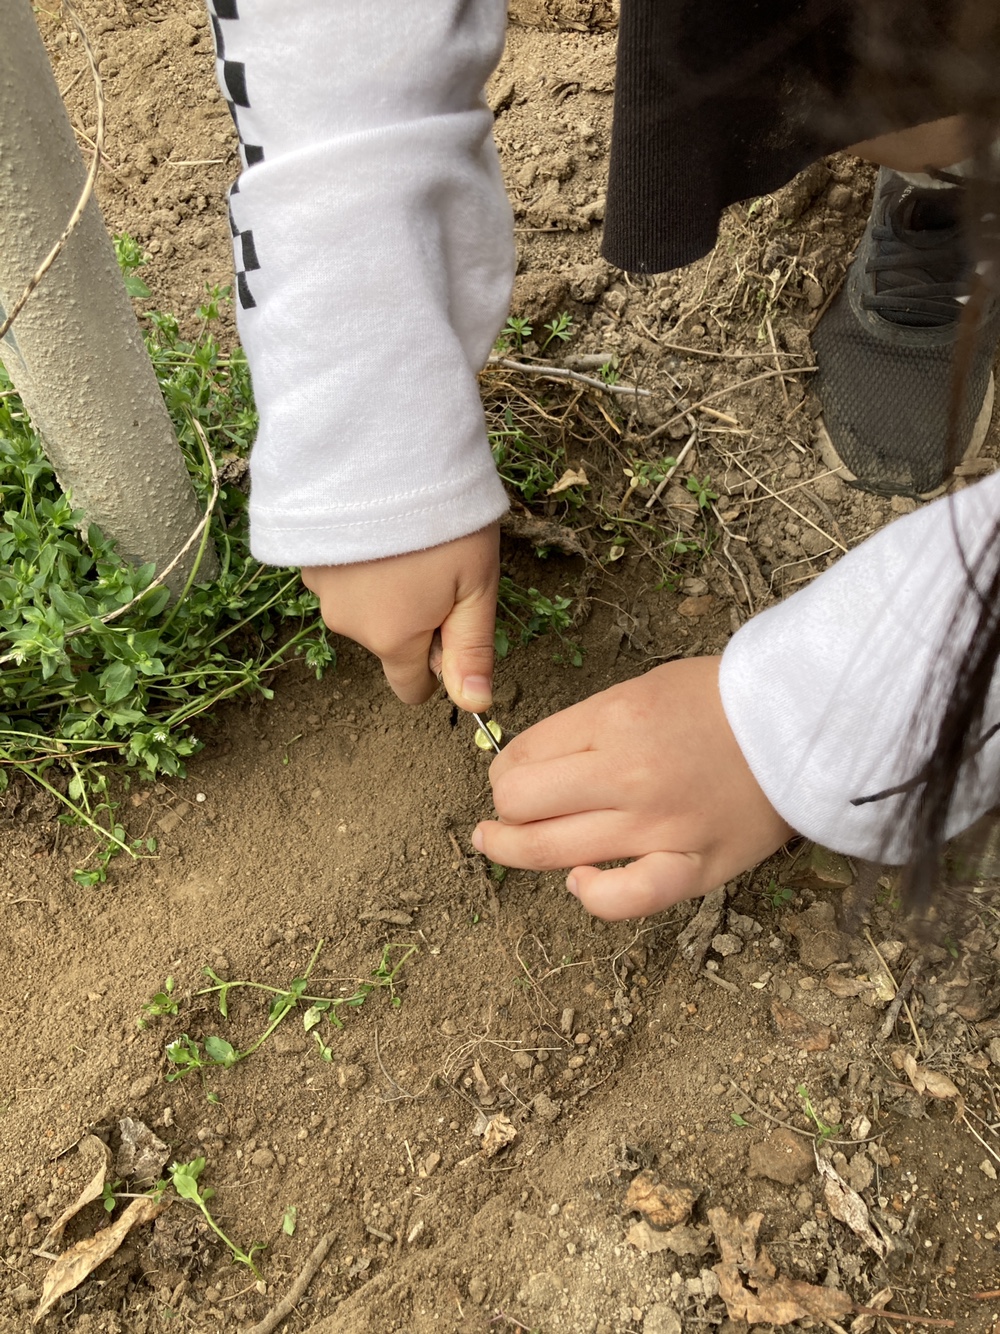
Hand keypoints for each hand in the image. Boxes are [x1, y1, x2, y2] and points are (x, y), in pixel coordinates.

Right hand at [301, 524, 498, 710]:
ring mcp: (319, 590)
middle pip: (388, 641)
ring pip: (362, 608)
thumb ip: (472, 650)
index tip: (452, 630)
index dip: (437, 670)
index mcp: (393, 639)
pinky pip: (340, 577)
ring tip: (404, 538)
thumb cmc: (440, 520)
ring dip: (384, 588)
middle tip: (437, 564)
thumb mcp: (476, 585)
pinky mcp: (304, 557)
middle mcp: (348, 625)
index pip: (410, 687)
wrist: (380, 450)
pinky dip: (359, 563)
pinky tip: (374, 526)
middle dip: (413, 618)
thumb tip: (475, 705)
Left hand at [472, 656, 792, 919]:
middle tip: (506, 810)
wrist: (806, 724)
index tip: (513, 773)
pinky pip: (625, 899)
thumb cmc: (723, 701)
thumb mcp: (641, 689)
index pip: (520, 757)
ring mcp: (659, 827)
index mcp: (614, 722)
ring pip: (552, 852)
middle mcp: (627, 776)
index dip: (504, 769)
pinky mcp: (693, 866)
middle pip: (520, 806)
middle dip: (502, 809)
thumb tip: (533, 762)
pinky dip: (593, 896)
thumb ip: (587, 727)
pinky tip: (580, 882)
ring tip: (500, 844)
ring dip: (513, 849)